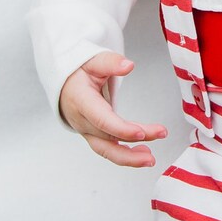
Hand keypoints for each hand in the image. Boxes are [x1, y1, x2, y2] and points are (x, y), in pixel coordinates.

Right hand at [59, 52, 167, 166]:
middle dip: (134, 141)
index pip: (102, 120)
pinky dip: (126, 155)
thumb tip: (128, 66)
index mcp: (81, 101)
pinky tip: (142, 154)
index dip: (121, 129)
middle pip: (109, 137)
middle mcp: (82, 121)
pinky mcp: (93, 136)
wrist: (62, 85)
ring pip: (107, 150)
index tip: (142, 132)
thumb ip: (110, 63)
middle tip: (159, 136)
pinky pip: (109, 150)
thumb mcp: (92, 61)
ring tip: (150, 158)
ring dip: (129, 158)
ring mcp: (87, 131)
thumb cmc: (77, 74)